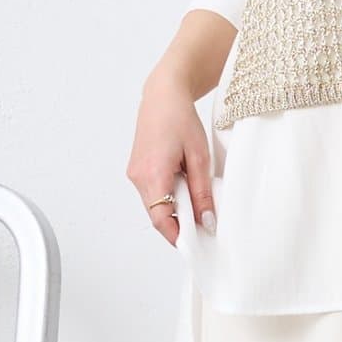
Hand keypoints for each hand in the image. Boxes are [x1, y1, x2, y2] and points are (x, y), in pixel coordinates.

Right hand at [126, 67, 216, 246]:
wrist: (163, 95)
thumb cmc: (180, 119)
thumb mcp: (199, 157)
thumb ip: (202, 192)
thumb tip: (206, 221)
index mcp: (153, 175)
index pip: (161, 220)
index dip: (178, 237)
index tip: (195, 247)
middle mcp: (138, 177)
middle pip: (158, 215)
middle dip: (180, 224)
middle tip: (204, 224)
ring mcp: (135, 174)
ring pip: (155, 205)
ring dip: (175, 209)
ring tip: (196, 198)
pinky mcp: (137, 170)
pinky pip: (153, 193)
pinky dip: (168, 197)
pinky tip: (184, 187)